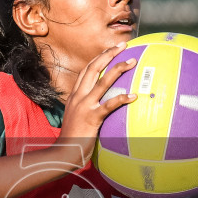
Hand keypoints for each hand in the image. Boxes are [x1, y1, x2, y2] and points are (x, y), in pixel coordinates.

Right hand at [55, 45, 135, 169]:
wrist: (64, 152)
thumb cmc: (73, 137)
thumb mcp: (76, 116)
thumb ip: (85, 107)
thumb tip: (99, 104)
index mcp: (75, 95)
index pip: (87, 70)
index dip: (99, 57)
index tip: (111, 49)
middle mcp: (79, 96)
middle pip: (94, 68)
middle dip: (109, 54)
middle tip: (123, 46)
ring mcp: (85, 106)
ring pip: (103, 81)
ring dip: (119, 69)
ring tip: (132, 62)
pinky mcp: (92, 118)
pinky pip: (109, 105)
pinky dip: (122, 98)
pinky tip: (133, 96)